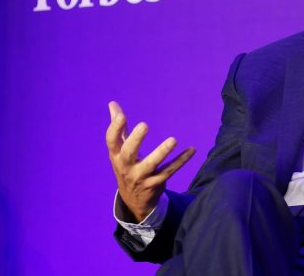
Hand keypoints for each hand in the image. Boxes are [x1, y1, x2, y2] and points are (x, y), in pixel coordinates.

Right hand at [106, 101, 195, 221]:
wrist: (133, 200)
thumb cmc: (127, 166)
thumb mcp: (119, 150)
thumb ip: (119, 127)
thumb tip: (112, 103)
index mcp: (116, 155)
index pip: (112, 141)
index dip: (115, 129)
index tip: (122, 115)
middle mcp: (126, 166)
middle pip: (128, 153)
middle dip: (136, 140)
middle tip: (144, 125)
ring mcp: (141, 177)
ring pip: (152, 164)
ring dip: (162, 152)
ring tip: (173, 140)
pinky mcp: (155, 183)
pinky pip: (169, 171)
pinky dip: (181, 161)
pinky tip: (192, 150)